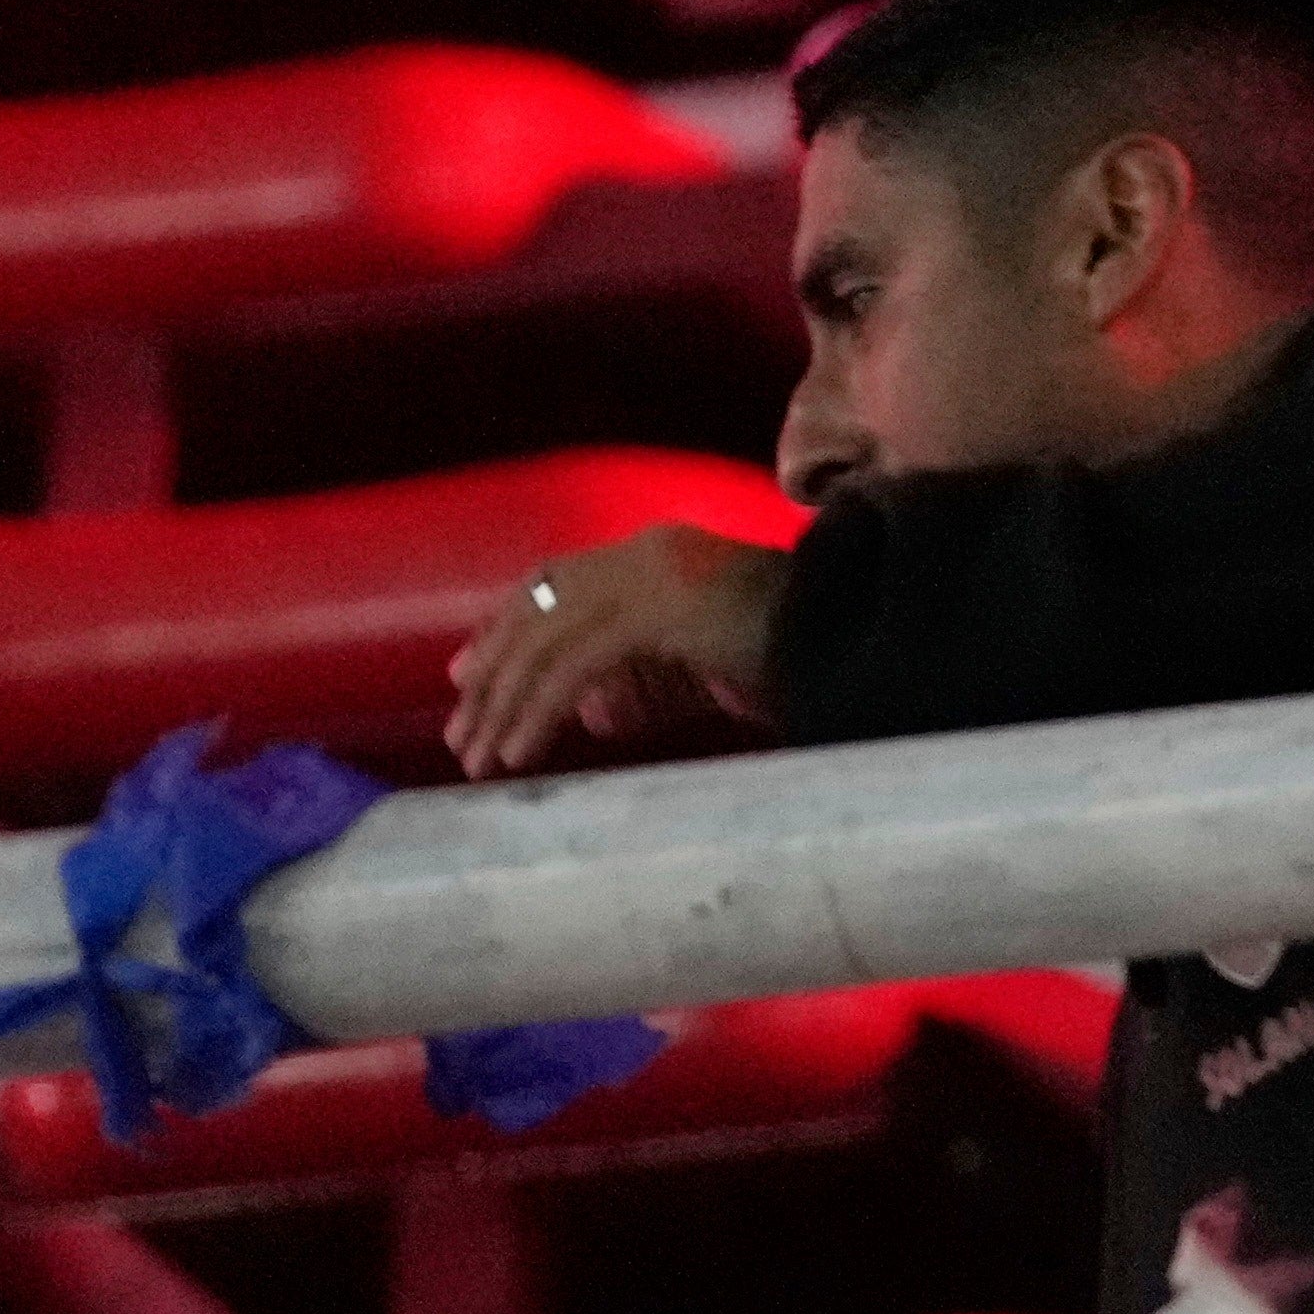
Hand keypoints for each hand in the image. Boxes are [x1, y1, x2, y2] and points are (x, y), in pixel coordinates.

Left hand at [444, 527, 792, 778]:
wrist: (853, 635)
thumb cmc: (798, 652)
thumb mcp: (707, 654)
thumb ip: (651, 669)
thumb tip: (596, 712)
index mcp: (657, 554)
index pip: (556, 582)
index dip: (505, 626)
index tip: (466, 675)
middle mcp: (645, 554)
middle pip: (538, 609)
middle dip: (490, 675)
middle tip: (460, 733)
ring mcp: (652, 577)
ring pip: (546, 642)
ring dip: (504, 705)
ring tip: (479, 760)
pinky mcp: (658, 613)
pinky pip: (574, 668)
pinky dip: (539, 713)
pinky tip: (520, 753)